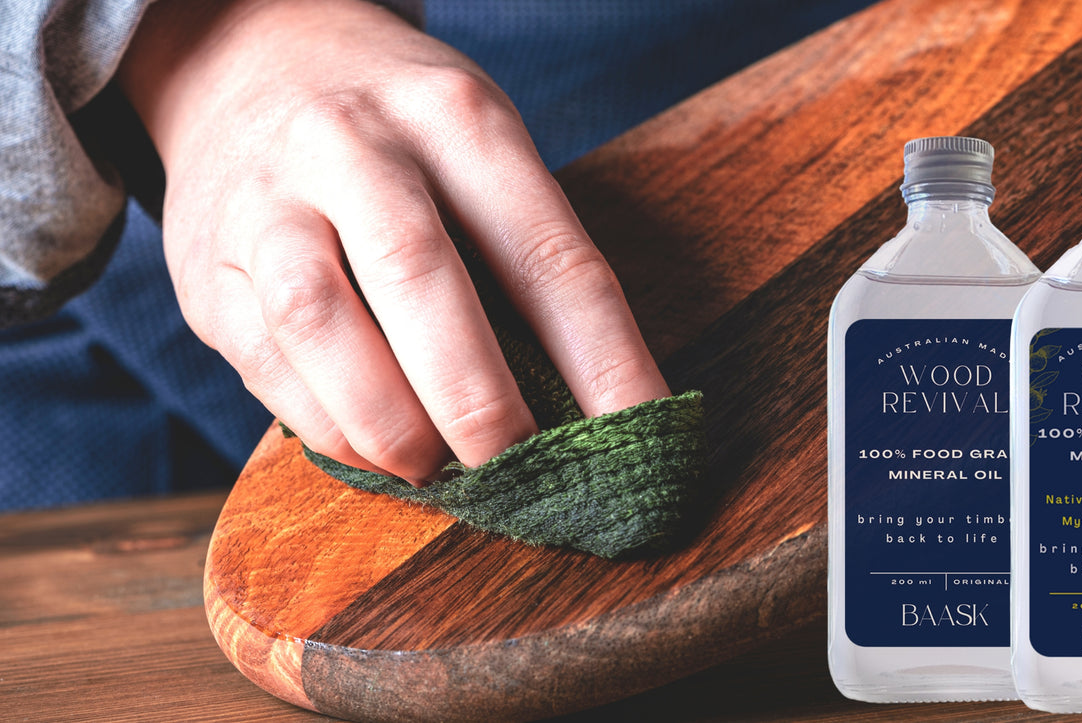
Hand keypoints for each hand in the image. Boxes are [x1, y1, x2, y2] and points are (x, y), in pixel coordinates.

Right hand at [118, 0, 670, 483]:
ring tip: (437, 471)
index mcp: (456, 117)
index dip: (604, 359)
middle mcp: (354, 145)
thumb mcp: (476, 140)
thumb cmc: (397, 126)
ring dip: (390, 420)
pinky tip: (373, 451)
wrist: (245, 57)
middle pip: (422, 277)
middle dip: (480, 398)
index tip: (642, 434)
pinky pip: (266, 359)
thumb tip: (586, 403)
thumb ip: (520, 251)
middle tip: (522, 470)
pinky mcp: (205, 263)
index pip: (547, 254)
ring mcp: (268, 200)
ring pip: (320, 319)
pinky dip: (327, 424)